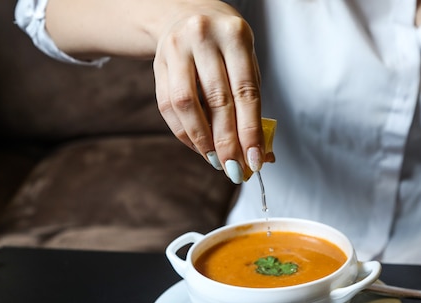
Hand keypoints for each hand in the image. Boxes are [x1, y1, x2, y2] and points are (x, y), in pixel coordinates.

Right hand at [153, 1, 266, 182]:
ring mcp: (177, 50)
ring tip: (217, 162)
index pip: (246, 92)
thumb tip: (262, 153)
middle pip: (217, 101)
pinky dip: (186, 133)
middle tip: (235, 169)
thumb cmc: (224, 46)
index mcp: (235, 36)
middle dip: (227, 142)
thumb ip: (252, 105)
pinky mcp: (158, 64)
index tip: (254, 160)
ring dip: (203, 140)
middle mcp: (204, 38)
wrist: (185, 14)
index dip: (250, 131)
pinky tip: (199, 147)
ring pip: (187, 105)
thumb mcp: (245, 63)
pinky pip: (168, 107)